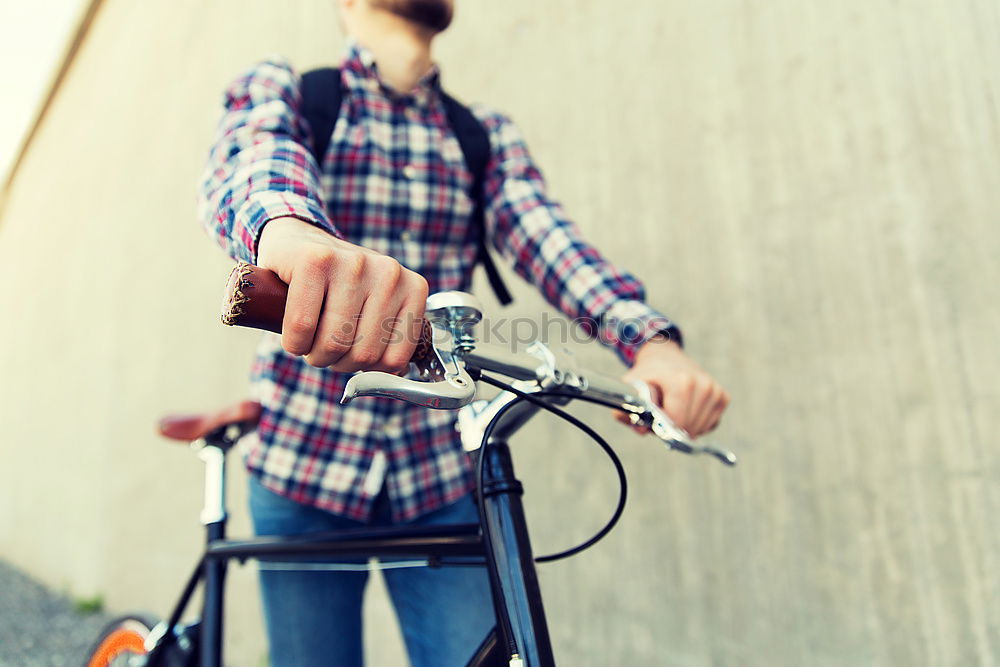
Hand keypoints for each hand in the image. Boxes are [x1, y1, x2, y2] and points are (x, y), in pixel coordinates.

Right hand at [256, 217, 428, 372]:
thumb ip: (389, 340)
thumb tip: (394, 378)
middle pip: (363, 354)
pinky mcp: (315, 260)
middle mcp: (389, 272)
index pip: (394, 359)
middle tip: (326, 346)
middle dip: (336, 362)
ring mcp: (354, 262)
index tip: (352, 351)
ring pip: (333, 344)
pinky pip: (303, 326)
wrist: (298, 243)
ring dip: (313, 355)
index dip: (365, 368)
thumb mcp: (375, 310)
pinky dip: (294, 341)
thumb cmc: (337, 289)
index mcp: (412, 288)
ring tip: (310, 338)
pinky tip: (294, 331)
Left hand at [617, 337, 729, 437]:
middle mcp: (702, 384)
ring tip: (674, 410)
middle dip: (672, 429)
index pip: (677, 421)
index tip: (652, 420)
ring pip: (700, 429)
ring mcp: (714, 390)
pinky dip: (697, 424)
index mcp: (681, 381)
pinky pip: (710, 425)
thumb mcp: (630, 388)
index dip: (662, 428)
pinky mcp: (723, 396)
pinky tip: (686, 410)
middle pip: (689, 427)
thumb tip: (642, 430)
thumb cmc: (648, 377)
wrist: (665, 358)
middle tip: (661, 415)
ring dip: (685, 428)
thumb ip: (625, 410)